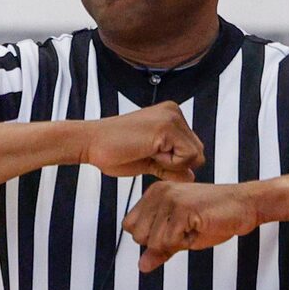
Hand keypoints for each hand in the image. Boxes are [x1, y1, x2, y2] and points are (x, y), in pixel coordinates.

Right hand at [82, 101, 203, 180]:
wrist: (90, 143)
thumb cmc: (113, 152)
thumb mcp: (148, 162)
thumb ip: (170, 168)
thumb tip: (190, 177)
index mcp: (170, 117)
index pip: (192, 148)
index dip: (174, 163)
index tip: (149, 155)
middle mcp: (175, 113)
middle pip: (198, 152)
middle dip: (176, 164)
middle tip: (148, 155)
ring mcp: (172, 118)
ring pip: (195, 155)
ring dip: (172, 164)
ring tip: (147, 152)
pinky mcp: (168, 127)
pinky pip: (186, 157)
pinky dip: (169, 163)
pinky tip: (148, 151)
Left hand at [122, 180, 262, 270]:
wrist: (245, 206)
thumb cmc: (214, 218)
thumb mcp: (181, 236)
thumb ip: (160, 249)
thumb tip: (141, 266)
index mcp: (154, 194)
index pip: (130, 227)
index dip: (151, 237)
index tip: (175, 228)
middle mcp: (158, 193)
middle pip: (139, 236)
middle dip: (163, 242)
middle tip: (187, 229)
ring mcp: (170, 199)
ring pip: (154, 241)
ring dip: (177, 243)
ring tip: (194, 227)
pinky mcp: (183, 208)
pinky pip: (171, 241)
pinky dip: (187, 242)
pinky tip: (200, 227)